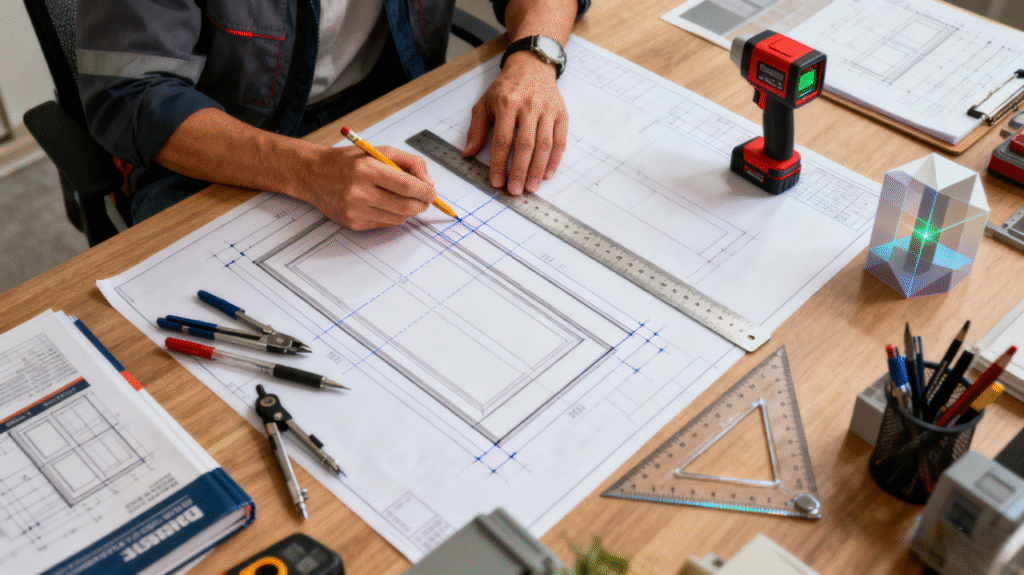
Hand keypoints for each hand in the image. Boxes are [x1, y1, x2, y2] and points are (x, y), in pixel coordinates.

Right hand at [300, 145, 436, 230]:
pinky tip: (388, 205)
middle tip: (425, 199)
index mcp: (366, 169)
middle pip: (404, 206)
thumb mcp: (378, 151)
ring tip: (406, 200)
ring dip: (409, 211)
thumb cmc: (348, 161)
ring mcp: (355, 210)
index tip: (432, 192)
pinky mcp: (353, 223)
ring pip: (397, 218)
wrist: (314, 175)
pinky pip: (384, 224)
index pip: (405, 185)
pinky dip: (393, 216)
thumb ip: (408, 163)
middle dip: (421, 204)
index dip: (424, 191)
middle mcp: (359, 191)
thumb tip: (428, 183)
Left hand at [464, 52, 567, 194]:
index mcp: (507, 104)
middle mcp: (529, 106)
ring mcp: (548, 110)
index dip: (499, 163)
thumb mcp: (485, 103)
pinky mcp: (561, 114)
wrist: (532, 66)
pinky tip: (546, 174)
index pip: (503, 140)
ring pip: (545, 145)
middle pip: (525, 145)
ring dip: (537, 169)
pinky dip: (555, 160)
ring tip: (530, 187)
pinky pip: (560, 140)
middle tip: (515, 191)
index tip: (496, 182)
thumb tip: (468, 153)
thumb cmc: (506, 88)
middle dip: (519, 171)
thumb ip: (476, 129)